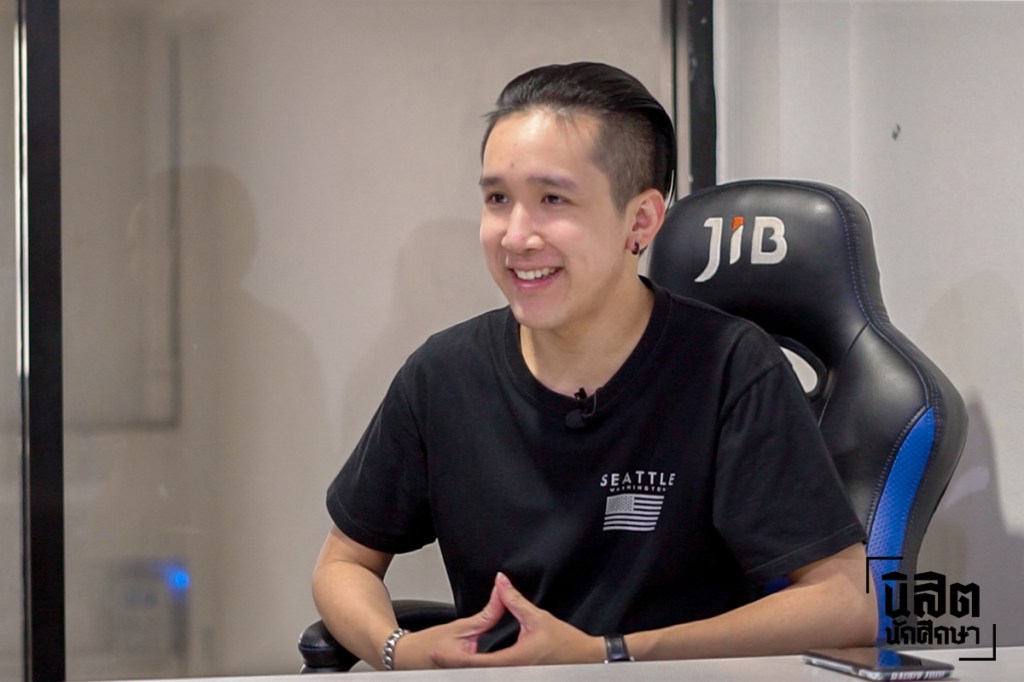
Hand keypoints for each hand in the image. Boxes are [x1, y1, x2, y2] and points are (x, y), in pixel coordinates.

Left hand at [429, 572, 603, 667]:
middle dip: (457, 665)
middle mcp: (513, 672)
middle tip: (438, 656)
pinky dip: (485, 669)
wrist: (585, 657)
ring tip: (450, 659)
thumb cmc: (565, 642)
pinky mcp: (522, 675)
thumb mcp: (537, 618)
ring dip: (470, 668)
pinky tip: (478, 662)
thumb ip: (514, 601)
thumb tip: (501, 583)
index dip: (454, 658)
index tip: (438, 652)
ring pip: (487, 674)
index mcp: (513, 660)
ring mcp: (518, 675)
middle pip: (478, 672)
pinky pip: (498, 674)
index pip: (476, 663)